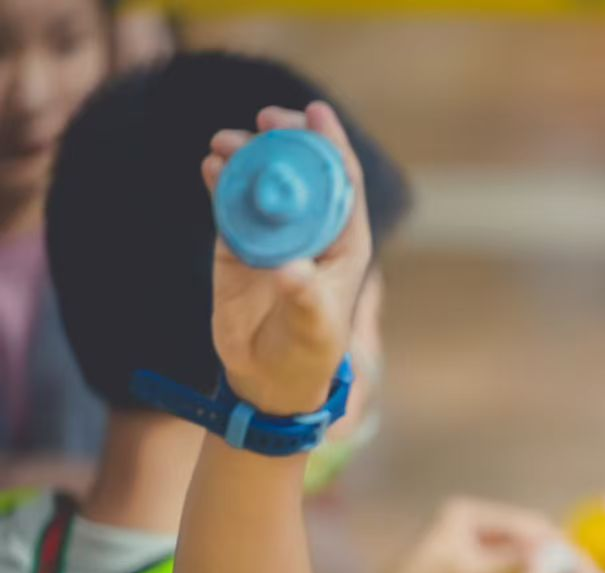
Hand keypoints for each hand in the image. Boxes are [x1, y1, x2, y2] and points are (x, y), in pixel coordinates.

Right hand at [202, 103, 372, 415]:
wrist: (267, 376)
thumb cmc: (306, 353)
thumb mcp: (313, 330)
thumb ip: (305, 299)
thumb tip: (290, 269)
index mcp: (344, 242)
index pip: (342, 182)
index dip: (331, 144)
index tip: (316, 113)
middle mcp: (311, 229)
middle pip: (302, 169)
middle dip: (287, 138)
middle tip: (265, 119)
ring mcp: (274, 232)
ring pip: (263, 179)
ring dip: (246, 153)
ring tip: (224, 141)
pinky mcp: (239, 242)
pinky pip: (230, 201)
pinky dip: (220, 180)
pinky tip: (210, 166)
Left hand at [359, 498, 557, 572]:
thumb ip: (510, 563)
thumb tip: (550, 553)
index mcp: (469, 514)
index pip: (523, 522)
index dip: (549, 540)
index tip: (574, 559)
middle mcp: (475, 526)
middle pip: (526, 537)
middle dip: (549, 555)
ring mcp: (478, 550)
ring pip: (522, 557)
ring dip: (541, 570)